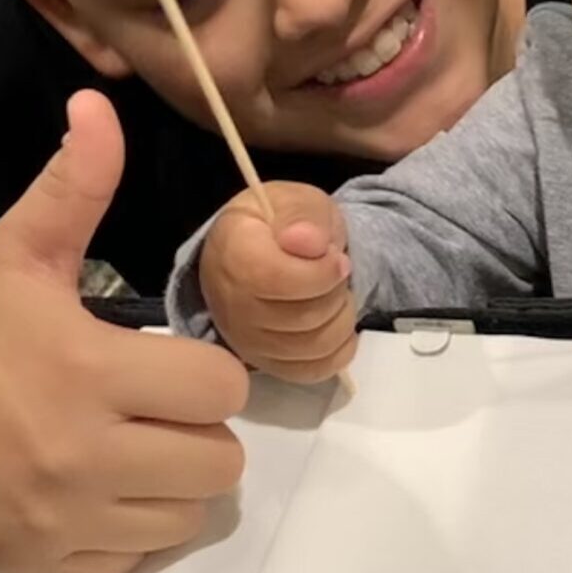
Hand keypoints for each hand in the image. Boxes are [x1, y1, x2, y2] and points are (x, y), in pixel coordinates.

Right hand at [0, 91, 248, 572]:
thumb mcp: (24, 244)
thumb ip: (77, 180)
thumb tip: (98, 102)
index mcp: (88, 368)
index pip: (222, 388)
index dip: (210, 372)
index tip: (174, 363)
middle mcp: (79, 452)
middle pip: (219, 459)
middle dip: (201, 429)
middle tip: (160, 408)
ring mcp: (58, 516)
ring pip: (188, 513)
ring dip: (175, 480)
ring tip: (135, 447)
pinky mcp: (37, 559)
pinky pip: (136, 556)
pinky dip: (133, 527)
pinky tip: (101, 487)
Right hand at [199, 181, 357, 383]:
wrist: (266, 247)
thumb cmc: (283, 223)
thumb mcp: (297, 201)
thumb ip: (302, 216)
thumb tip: (306, 242)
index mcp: (232, 252)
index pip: (275, 279)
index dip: (320, 272)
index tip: (337, 256)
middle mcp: (230, 303)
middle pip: (302, 317)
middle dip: (336, 291)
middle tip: (335, 272)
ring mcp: (244, 339)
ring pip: (311, 347)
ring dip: (341, 318)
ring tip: (335, 294)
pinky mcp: (264, 362)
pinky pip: (310, 371)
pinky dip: (338, 349)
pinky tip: (337, 322)